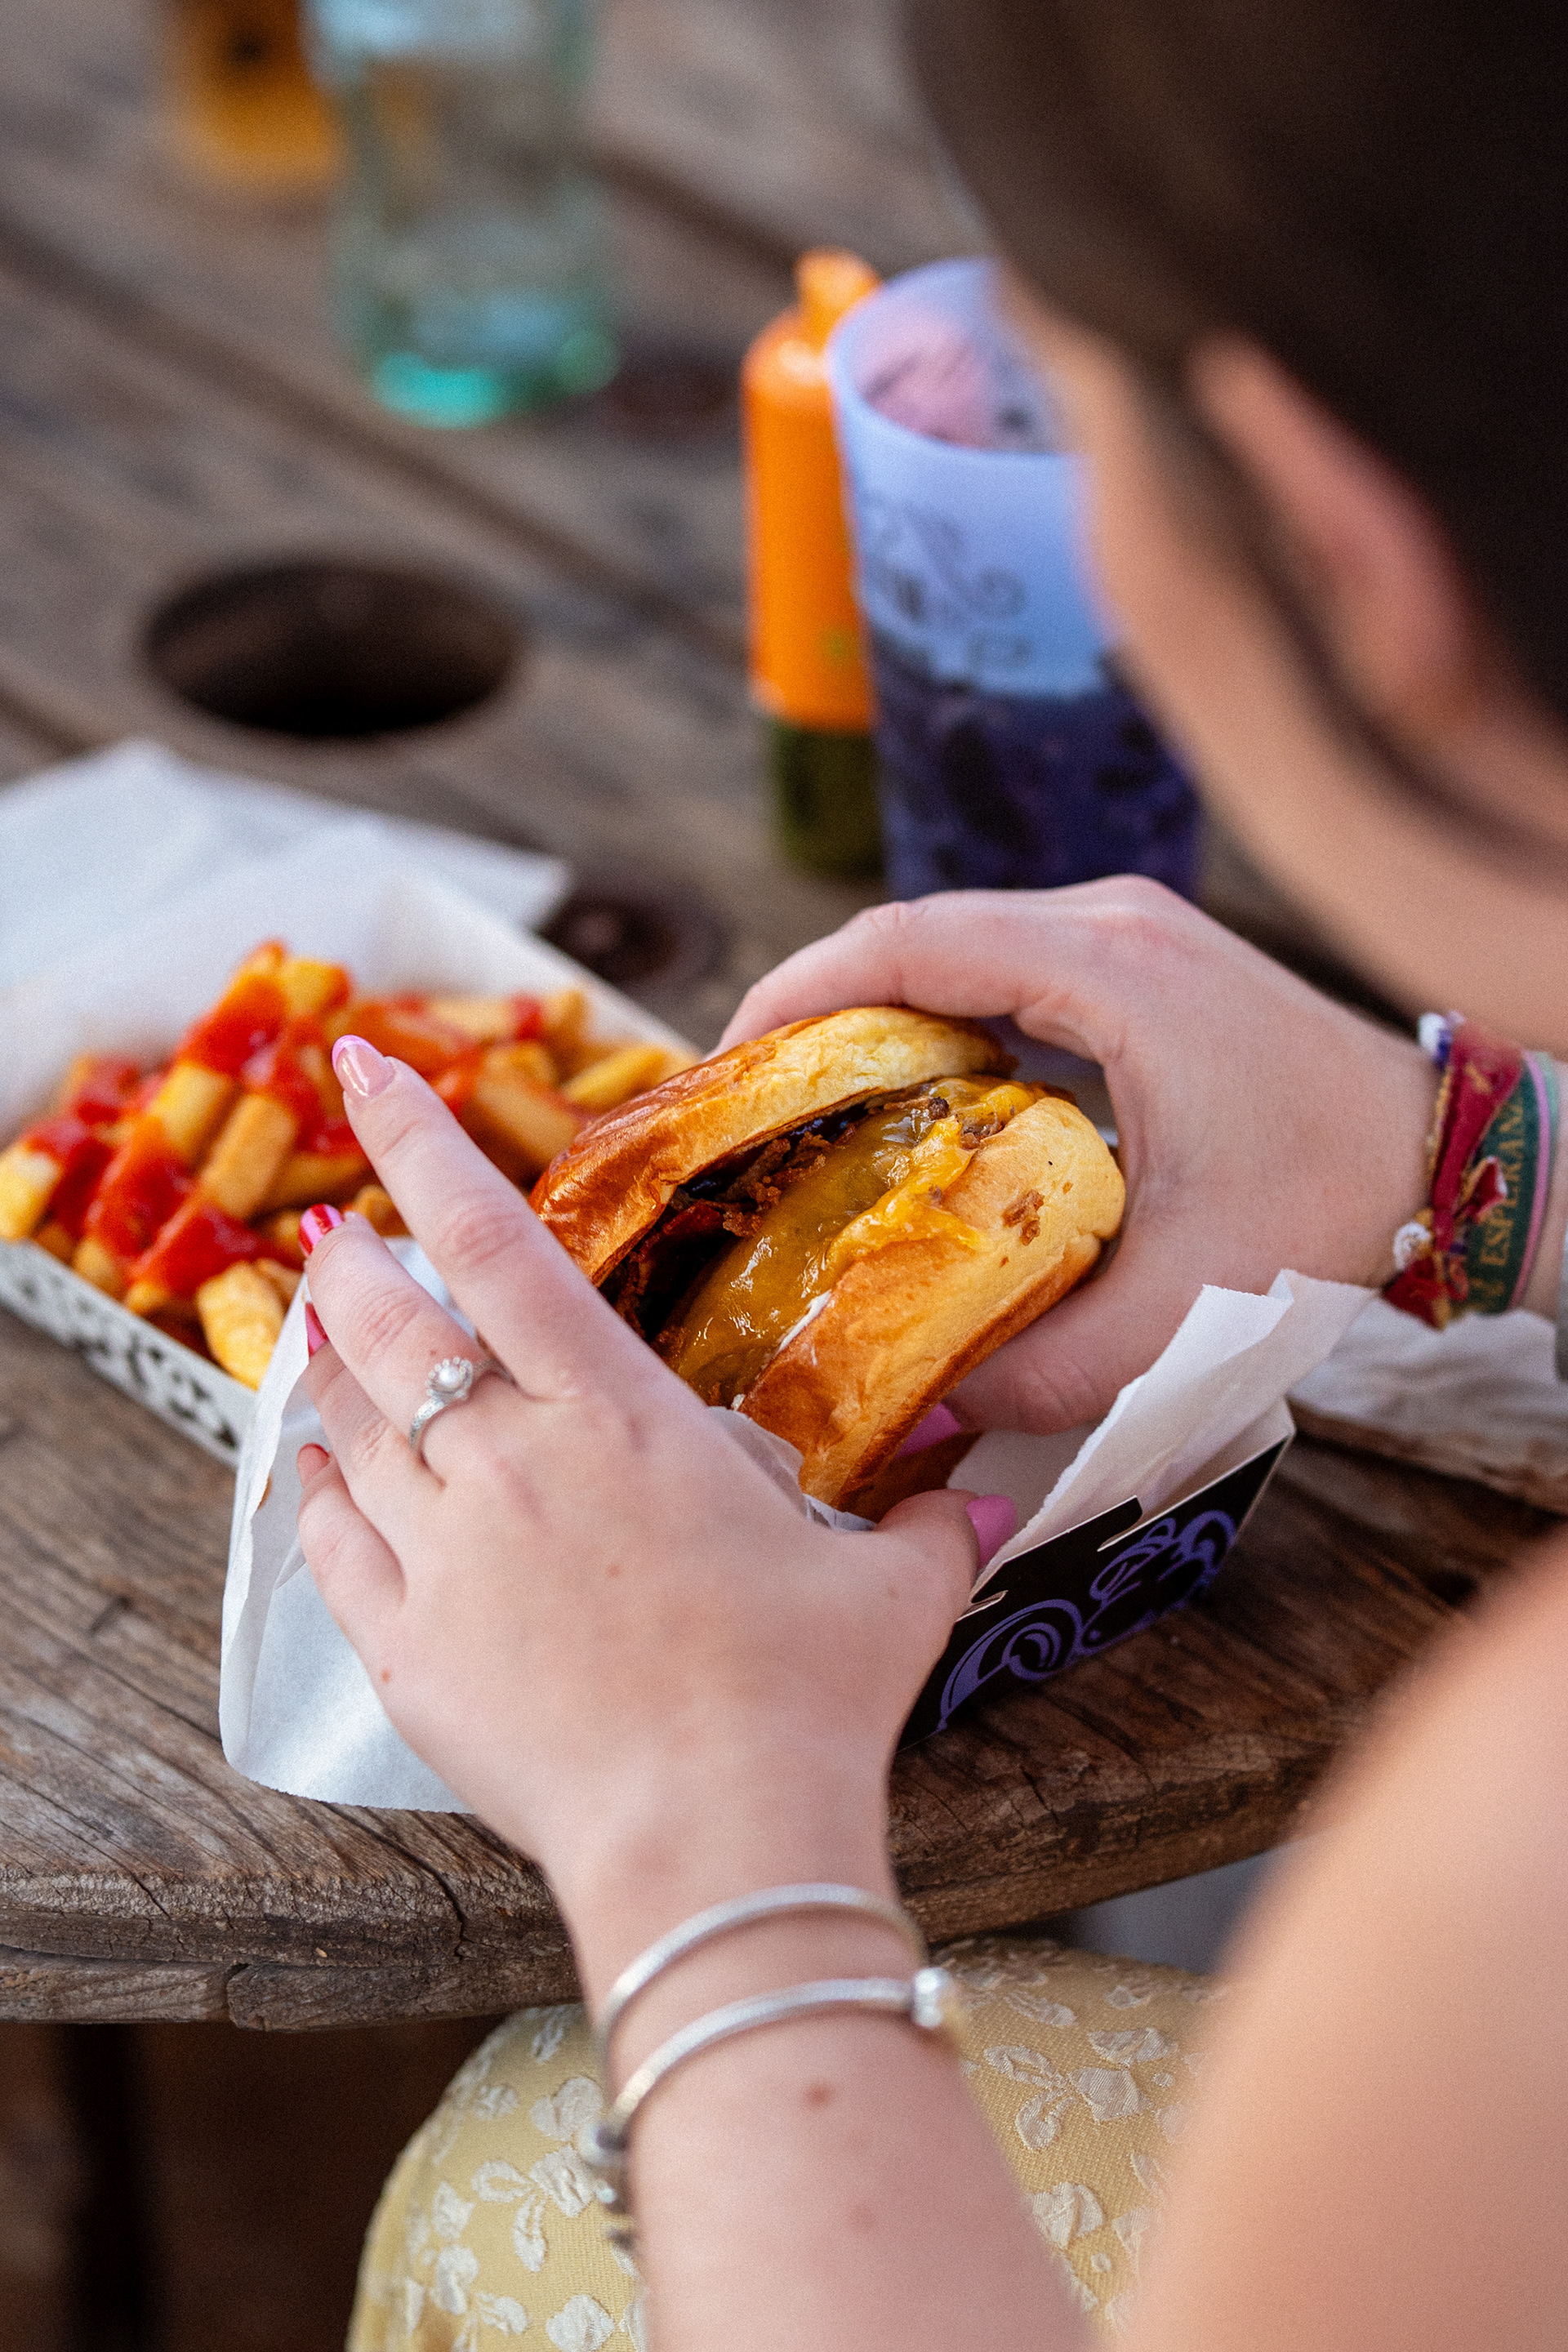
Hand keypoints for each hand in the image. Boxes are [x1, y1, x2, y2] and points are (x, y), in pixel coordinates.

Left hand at [294, 1041, 993, 1983]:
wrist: (714, 1841)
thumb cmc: (805, 1699)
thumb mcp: (888, 1592)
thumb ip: (924, 1525)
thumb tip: (980, 1497)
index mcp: (619, 1416)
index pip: (493, 1238)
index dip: (418, 1138)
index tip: (365, 1062)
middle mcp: (512, 1461)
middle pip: (389, 1321)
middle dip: (348, 1256)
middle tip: (329, 1225)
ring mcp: (445, 1552)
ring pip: (346, 1422)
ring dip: (322, 1364)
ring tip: (311, 1329)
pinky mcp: (405, 1648)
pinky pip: (328, 1542)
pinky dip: (309, 1492)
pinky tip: (305, 1470)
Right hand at [722, 878, 1437, 1435]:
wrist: (1448, 1155)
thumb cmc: (1330, 1211)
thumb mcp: (1184, 1309)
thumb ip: (1045, 1371)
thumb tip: (921, 1411)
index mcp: (1110, 970)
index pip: (909, 941)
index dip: (799, 993)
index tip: (732, 1067)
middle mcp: (1111, 922)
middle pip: (916, 932)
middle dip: (816, 1008)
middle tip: (750, 1104)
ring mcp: (1128, 930)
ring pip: (956, 944)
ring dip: (874, 1012)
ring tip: (807, 1106)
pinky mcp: (1138, 961)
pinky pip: (1003, 968)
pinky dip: (937, 1019)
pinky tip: (905, 1102)